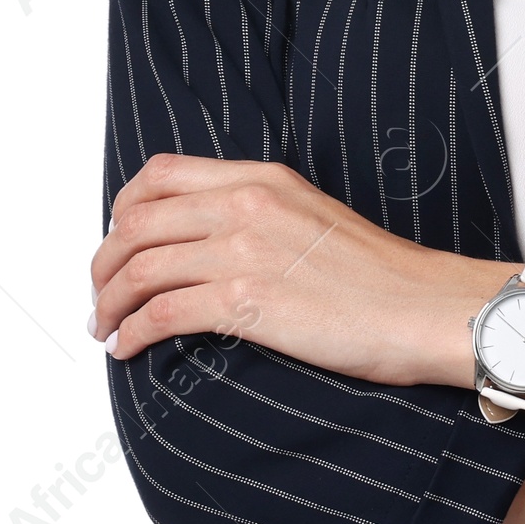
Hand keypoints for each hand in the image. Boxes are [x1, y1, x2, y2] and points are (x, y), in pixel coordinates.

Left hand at [89, 155, 500, 380]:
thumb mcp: (314, 216)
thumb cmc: (382, 276)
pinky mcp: (249, 302)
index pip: (161, 175)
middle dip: (103, 262)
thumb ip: (261, 216)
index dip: (123, 208)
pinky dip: (133, 333)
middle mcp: (247, 205)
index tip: (118, 240)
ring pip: (140, 268)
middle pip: (137, 222)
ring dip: (108, 302)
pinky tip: (128, 348)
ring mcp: (246, 251)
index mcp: (262, 179)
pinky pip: (162, 314)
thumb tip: (212, 242)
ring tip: (104, 326)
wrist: (425, 307)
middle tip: (98, 294)